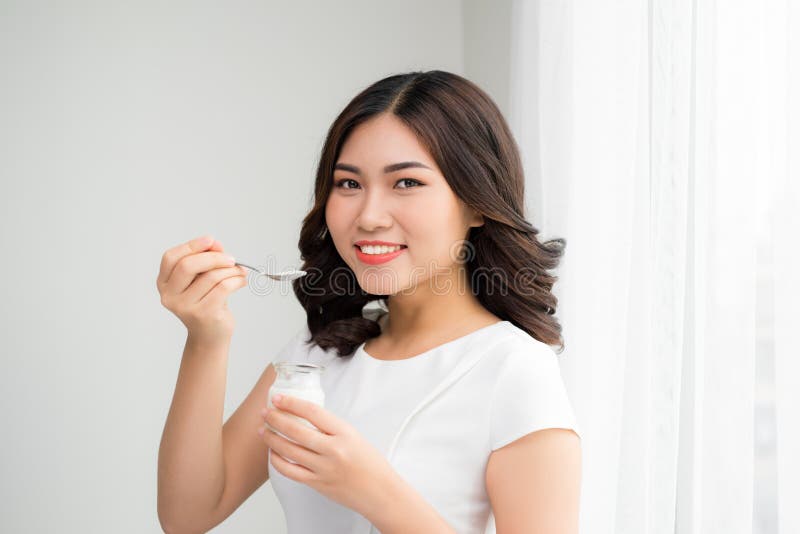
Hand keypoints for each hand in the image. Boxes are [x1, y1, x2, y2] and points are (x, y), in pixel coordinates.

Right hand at [156, 234, 248, 343]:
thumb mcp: (203, 278)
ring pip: (211, 276)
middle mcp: (169, 296)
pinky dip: (237, 280)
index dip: (191, 246)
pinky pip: (223, 288)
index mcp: (164, 283)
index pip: (171, 258)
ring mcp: (184, 307)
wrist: (211, 335)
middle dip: (214, 257)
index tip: (211, 240)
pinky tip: (242, 281)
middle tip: (231, 258)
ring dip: (231, 270)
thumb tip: (215, 244)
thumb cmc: (207, 302)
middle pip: (188, 265)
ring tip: (240, 272)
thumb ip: (206, 258)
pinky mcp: (202, 314)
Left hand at [259, 394, 397, 517]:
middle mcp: (333, 450)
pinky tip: (273, 453)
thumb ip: (331, 428)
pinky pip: (290, 471)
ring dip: (272, 438)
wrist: (380, 492)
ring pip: (289, 450)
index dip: (291, 403)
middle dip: (275, 419)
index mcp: (345, 433)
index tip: (278, 398)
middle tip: (265, 412)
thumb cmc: (370, 463)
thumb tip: (305, 417)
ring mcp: (324, 468)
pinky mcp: (317, 484)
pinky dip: (277, 461)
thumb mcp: (354, 436)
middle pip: (296, 430)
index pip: (312, 412)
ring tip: (263, 430)